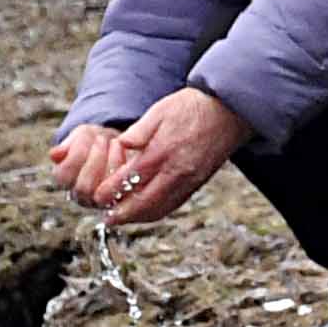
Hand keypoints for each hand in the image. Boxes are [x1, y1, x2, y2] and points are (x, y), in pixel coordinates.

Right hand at [48, 121, 123, 205]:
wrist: (119, 147)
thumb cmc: (97, 141)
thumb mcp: (83, 135)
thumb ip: (69, 145)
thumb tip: (54, 155)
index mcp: (65, 180)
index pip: (63, 176)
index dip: (77, 154)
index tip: (91, 136)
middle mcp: (81, 196)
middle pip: (83, 188)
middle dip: (96, 159)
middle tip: (103, 139)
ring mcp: (101, 202)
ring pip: (104, 192)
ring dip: (112, 162)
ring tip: (117, 143)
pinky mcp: (122, 202)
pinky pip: (124, 192)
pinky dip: (126, 170)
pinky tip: (128, 154)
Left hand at [92, 88, 252, 228]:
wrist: (229, 112)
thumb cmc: (191, 107)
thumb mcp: (160, 110)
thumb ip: (139, 131)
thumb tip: (121, 145)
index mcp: (164, 152)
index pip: (132, 179)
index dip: (113, 191)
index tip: (98, 198)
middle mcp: (177, 172)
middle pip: (146, 202)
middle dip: (124, 214)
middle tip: (107, 219)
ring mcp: (189, 180)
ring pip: (161, 208)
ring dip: (140, 217)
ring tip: (123, 218)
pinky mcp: (198, 183)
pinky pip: (174, 204)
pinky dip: (157, 212)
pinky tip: (146, 210)